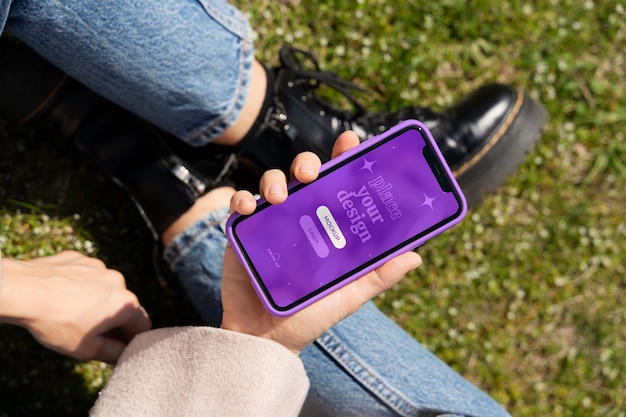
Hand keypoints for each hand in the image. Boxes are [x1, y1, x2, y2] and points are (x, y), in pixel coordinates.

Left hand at [0, 251, 150, 362]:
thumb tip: (125, 352)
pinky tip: (62, 296)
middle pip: (123, 306)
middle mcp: (119, 281)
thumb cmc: (56, 323)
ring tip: (71, 312)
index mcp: (126, 304)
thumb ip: (114, 353)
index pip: (142, 325)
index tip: (116, 345)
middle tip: (89, 332)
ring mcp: (100, 267)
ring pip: (104, 289)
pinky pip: (87, 276)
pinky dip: (80, 286)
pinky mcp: (81, 259)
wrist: (23, 291)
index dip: (132, 338)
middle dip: (111, 319)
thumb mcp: (87, 349)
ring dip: (96, 301)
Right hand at [221, 131, 421, 353]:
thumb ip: (377, 276)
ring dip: (273, 180)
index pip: (337, 185)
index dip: (343, 158)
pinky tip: (248, 207)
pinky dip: (242, 199)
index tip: (350, 141)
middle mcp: (300, 218)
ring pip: (272, 183)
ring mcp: (271, 223)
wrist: (265, 339)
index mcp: (326, 227)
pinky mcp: (244, 232)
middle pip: (304, 176)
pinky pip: (240, 205)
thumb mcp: (348, 295)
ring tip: (279, 196)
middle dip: (306, 163)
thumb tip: (416, 256)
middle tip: (311, 173)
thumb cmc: (309, 317)